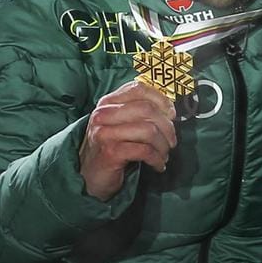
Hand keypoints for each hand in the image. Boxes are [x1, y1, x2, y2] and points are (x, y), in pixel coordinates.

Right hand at [78, 79, 178, 199]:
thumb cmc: (111, 146)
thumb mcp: (121, 123)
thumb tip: (170, 110)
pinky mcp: (110, 152)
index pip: (139, 89)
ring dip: (163, 145)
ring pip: (148, 130)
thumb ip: (139, 111)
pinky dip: (157, 159)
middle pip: (147, 109)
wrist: (89, 174)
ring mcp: (105, 133)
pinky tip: (158, 165)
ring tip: (164, 154)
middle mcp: (103, 114)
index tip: (171, 114)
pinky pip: (145, 151)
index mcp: (108, 102)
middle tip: (171, 141)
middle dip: (167, 127)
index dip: (161, 100)